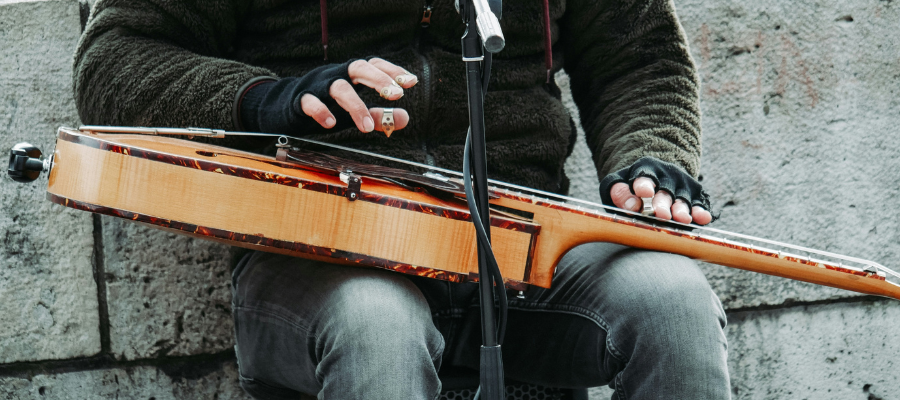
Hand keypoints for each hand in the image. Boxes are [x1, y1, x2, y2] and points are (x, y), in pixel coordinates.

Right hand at [237, 58, 417, 135]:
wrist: (288, 107)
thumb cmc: (328, 106)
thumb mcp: (356, 111)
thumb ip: (380, 115)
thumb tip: (404, 118)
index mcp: (351, 74)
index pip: (374, 64)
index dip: (393, 71)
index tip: (411, 82)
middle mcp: (336, 74)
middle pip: (358, 67)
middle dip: (379, 79)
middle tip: (396, 95)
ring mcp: (318, 85)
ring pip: (339, 87)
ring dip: (356, 106)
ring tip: (367, 128)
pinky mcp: (301, 99)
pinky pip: (310, 101)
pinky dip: (321, 111)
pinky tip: (331, 124)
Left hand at [599, 157, 712, 225]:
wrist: (654, 180)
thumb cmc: (630, 188)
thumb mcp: (619, 184)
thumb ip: (620, 193)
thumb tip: (631, 206)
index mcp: (646, 168)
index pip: (644, 176)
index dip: (644, 185)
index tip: (644, 193)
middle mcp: (667, 175)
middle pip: (664, 191)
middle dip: (663, 204)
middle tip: (661, 215)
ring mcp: (683, 186)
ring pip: (682, 200)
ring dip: (682, 210)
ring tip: (682, 220)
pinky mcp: (695, 197)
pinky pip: (699, 205)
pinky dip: (700, 212)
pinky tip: (702, 218)